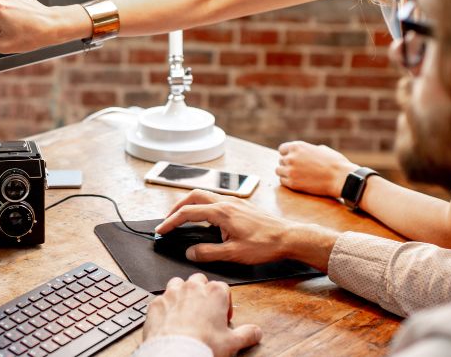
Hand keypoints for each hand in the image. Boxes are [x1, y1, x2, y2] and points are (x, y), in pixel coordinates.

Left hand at [142, 273, 261, 355]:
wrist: (176, 353)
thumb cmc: (203, 345)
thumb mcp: (232, 342)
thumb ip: (247, 334)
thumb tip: (256, 332)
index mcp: (214, 293)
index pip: (223, 288)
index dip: (224, 303)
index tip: (223, 316)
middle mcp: (193, 288)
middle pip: (200, 281)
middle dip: (202, 293)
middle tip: (204, 312)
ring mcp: (172, 293)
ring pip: (178, 283)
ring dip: (182, 293)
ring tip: (186, 312)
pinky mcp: (156, 303)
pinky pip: (161, 298)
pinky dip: (165, 306)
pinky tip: (169, 320)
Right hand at [155, 190, 305, 264]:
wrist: (289, 237)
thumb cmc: (265, 245)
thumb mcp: (233, 254)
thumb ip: (208, 252)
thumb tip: (190, 252)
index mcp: (221, 212)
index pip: (188, 212)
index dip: (171, 221)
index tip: (162, 230)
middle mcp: (226, 202)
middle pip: (194, 195)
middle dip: (177, 206)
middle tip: (168, 220)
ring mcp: (235, 202)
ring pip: (205, 195)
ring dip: (191, 204)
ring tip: (183, 217)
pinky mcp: (241, 205)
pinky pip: (216, 199)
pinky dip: (203, 205)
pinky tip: (206, 218)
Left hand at [276, 141, 358, 197]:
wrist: (340, 178)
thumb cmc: (335, 163)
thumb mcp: (321, 149)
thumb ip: (308, 150)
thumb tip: (304, 153)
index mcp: (298, 146)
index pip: (282, 149)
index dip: (288, 154)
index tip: (293, 159)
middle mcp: (291, 157)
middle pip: (281, 160)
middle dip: (288, 164)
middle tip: (298, 169)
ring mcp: (290, 171)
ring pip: (279, 171)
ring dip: (285, 173)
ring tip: (296, 175)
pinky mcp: (293, 183)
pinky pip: (282, 181)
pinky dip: (288, 181)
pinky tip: (298, 181)